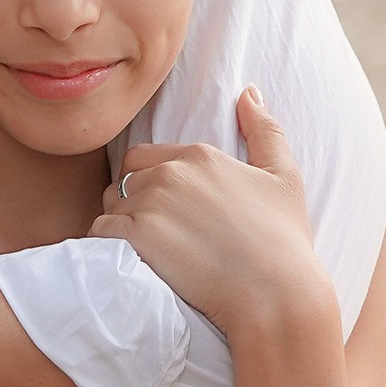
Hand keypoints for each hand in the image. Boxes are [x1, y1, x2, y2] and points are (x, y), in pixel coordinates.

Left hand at [93, 90, 334, 342]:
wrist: (277, 295)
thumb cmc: (284, 240)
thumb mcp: (284, 177)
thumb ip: (265, 130)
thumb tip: (249, 91)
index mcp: (200, 155)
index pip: (146, 156)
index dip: (148, 181)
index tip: (164, 210)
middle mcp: (171, 172)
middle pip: (125, 179)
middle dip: (130, 200)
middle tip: (151, 232)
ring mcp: (151, 203)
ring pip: (110, 206)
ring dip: (119, 225)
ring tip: (143, 250)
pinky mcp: (137, 237)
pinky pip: (100, 233)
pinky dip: (107, 246)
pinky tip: (130, 260)